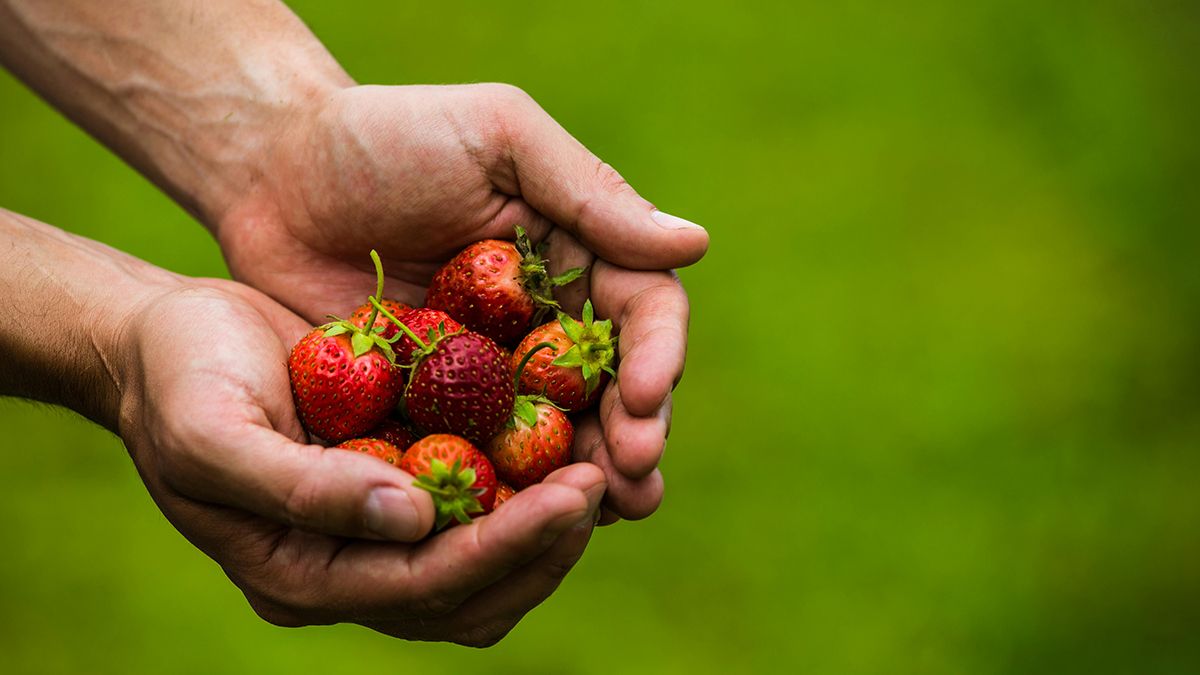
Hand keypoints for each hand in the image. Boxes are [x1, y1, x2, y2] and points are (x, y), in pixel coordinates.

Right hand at [114, 278, 605, 643]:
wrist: (162, 339)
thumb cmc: (175, 380)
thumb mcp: (214, 434)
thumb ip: (303, 490)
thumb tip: (412, 520)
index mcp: (303, 575)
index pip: (427, 587)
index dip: (509, 546)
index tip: (577, 492)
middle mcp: (349, 567)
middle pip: (473, 594)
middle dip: (545, 545)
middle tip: (606, 478)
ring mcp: (375, 531)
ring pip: (487, 561)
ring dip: (547, 523)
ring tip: (602, 459)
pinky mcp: (396, 481)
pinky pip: (476, 501)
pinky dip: (523, 480)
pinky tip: (563, 430)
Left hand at [217, 83, 708, 519]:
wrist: (272, 174)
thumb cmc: (387, 134)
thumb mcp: (497, 137)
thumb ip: (588, 193)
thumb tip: (695, 245)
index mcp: (578, 252)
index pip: (641, 309)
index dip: (657, 354)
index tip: (649, 395)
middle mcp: (546, 319)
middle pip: (612, 385)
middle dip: (634, 432)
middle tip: (636, 480)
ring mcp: (493, 370)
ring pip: (558, 433)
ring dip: (589, 477)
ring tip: (609, 515)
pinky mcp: (436, 408)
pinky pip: (481, 456)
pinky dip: (509, 492)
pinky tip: (523, 524)